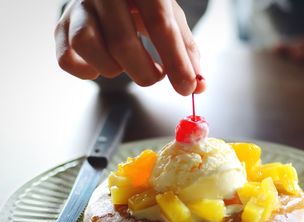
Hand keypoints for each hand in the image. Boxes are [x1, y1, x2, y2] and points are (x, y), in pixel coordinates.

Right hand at [55, 0, 205, 94]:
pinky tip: (103, 64)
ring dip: (113, 69)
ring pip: (87, 46)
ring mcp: (79, 8)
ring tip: (126, 64)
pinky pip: (66, 59)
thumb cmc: (146, 8)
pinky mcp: (61, 26)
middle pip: (122, 42)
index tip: (187, 87)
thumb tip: (198, 85)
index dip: (176, 61)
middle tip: (156, 75)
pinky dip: (87, 72)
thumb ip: (186, 51)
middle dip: (145, 73)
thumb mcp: (172, 19)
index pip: (160, 24)